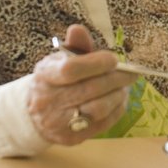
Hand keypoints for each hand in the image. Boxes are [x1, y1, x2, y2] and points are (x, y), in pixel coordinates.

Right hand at [27, 24, 136, 144]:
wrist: (35, 114)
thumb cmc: (57, 80)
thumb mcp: (61, 58)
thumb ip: (75, 45)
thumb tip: (77, 29)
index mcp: (45, 75)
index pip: (71, 70)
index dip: (96, 63)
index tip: (114, 59)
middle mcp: (48, 100)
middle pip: (89, 89)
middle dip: (116, 79)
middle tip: (131, 73)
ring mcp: (58, 122)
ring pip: (97, 109)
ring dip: (117, 95)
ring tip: (125, 87)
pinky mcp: (70, 138)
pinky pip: (101, 124)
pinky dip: (116, 110)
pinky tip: (120, 100)